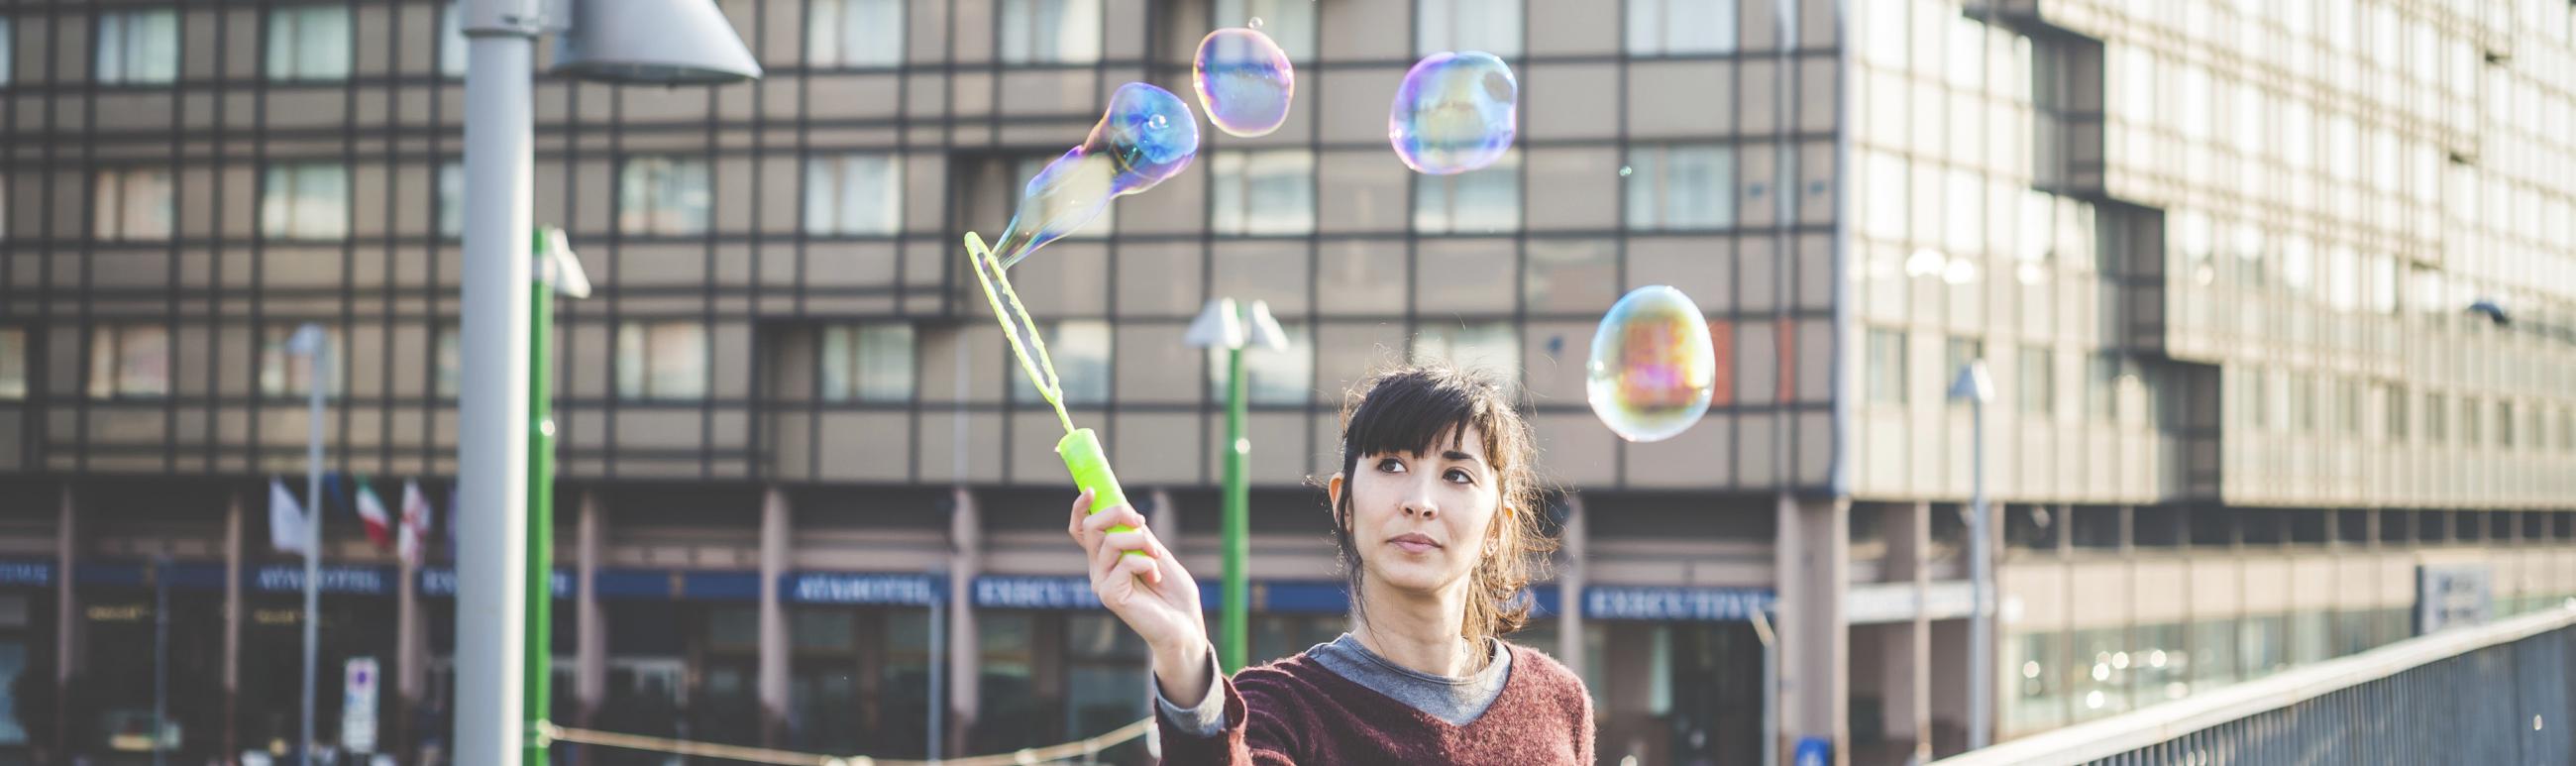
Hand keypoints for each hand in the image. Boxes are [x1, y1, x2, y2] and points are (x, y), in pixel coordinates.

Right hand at [1067, 491, 1212, 703]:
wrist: (1185, 626)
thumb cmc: (1174, 594)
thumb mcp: (1156, 554)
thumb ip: (1139, 535)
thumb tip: (1126, 510)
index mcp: (1107, 560)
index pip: (1082, 530)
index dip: (1081, 508)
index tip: (1093, 490)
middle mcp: (1099, 571)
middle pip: (1091, 527)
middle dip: (1117, 513)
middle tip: (1141, 520)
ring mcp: (1101, 584)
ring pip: (1111, 541)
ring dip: (1141, 541)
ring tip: (1157, 557)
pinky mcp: (1109, 596)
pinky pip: (1126, 562)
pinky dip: (1146, 563)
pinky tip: (1155, 577)